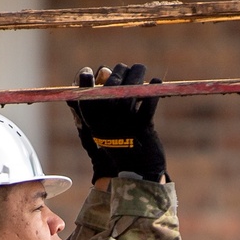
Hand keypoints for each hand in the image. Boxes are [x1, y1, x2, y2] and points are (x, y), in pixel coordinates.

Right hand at [69, 63, 166, 183]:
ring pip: (131, 89)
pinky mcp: (142, 127)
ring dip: (137, 73)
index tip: (89, 73)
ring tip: (140, 69)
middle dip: (121, 70)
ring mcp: (124, 124)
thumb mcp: (100, 127)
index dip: (84, 79)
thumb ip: (95, 103)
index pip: (83, 93)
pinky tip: (157, 81)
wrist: (136, 171)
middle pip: (111, 84)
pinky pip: (150, 100)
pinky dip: (155, 87)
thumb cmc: (118, 143)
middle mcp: (105, 122)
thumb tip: (99, 73)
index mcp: (91, 123)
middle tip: (128, 69)